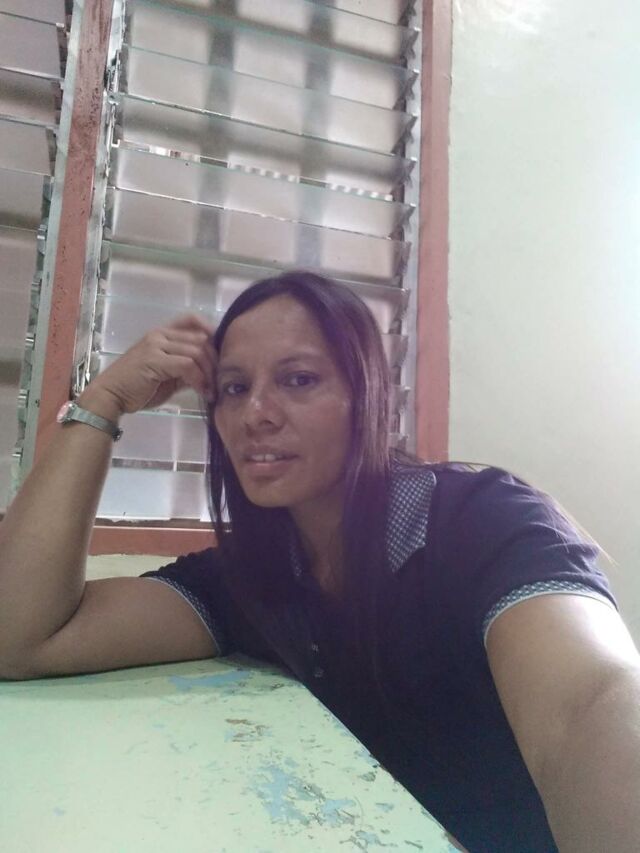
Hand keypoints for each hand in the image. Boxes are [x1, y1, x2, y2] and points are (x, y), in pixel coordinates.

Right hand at [79, 315, 216, 417]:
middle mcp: (159, 334)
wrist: (111, 396)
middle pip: (200, 338)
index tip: (221, 352)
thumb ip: (185, 370)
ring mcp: (156, 345)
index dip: (210, 330)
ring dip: (209, 373)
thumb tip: (208, 372)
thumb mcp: (167, 377)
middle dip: (215, 361)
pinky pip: (187, 365)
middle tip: (218, 381)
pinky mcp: (154, 359)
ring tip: (210, 390)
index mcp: (161, 334)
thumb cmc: (136, 389)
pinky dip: (199, 379)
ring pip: (196, 351)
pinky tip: (202, 391)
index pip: (191, 320)